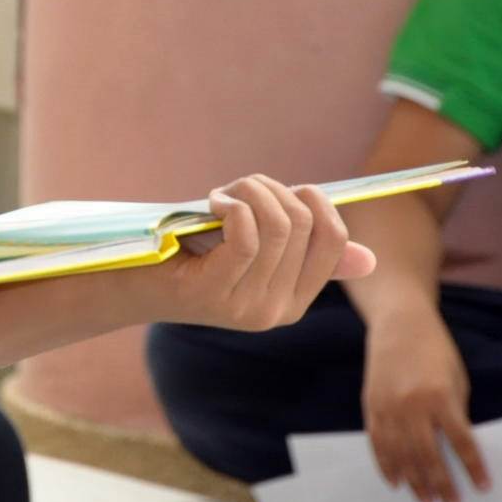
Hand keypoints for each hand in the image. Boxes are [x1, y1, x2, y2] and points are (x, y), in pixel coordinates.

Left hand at [134, 176, 375, 331]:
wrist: (132, 279)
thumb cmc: (192, 254)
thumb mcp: (255, 248)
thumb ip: (303, 251)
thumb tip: (369, 260)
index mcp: (293, 301)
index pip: (335, 241)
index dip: (316, 201)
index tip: (284, 191)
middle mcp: (276, 311)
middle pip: (306, 224)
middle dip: (274, 190)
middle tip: (240, 190)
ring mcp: (247, 306)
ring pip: (279, 226)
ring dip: (250, 191)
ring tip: (223, 195)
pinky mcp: (215, 292)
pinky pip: (247, 234)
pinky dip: (233, 205)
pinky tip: (212, 205)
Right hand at [361, 305, 489, 501]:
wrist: (399, 324)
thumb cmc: (435, 350)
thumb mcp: (456, 379)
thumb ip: (455, 412)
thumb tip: (456, 449)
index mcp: (440, 396)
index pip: (461, 442)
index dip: (473, 467)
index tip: (482, 487)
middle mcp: (412, 405)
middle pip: (429, 455)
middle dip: (441, 483)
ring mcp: (389, 408)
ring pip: (402, 455)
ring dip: (415, 481)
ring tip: (426, 500)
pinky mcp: (372, 407)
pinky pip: (378, 444)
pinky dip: (387, 466)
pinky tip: (396, 482)